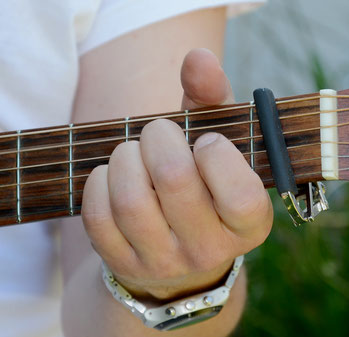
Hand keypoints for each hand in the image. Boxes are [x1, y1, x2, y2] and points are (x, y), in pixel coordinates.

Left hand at [81, 48, 272, 299]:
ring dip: (125, 157)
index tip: (205, 142)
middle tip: (158, 134)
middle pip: (174, 179)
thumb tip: (198, 58)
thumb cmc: (204, 189)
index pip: (240, 193)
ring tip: (133, 153)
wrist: (178, 255)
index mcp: (248, 225)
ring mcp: (164, 262)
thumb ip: (214, 100)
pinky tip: (113, 178)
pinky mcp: (124, 264)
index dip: (216, 152)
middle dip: (158, 137)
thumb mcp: (219, 149)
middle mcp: (209, 251)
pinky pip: (99, 215)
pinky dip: (100, 182)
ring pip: (130, 199)